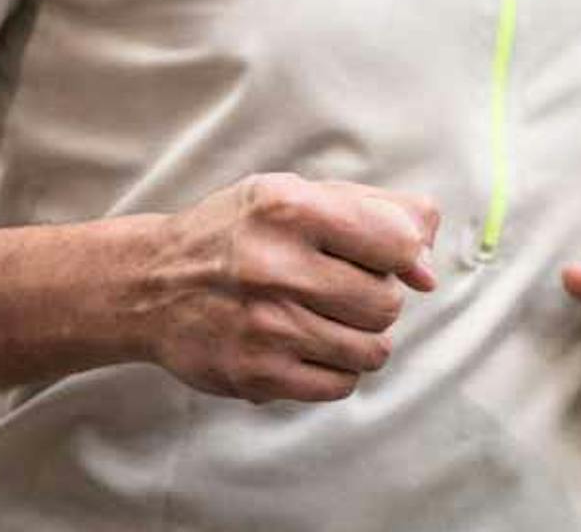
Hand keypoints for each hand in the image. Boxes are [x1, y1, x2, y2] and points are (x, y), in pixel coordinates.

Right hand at [138, 173, 442, 402]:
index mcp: (286, 207)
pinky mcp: (257, 375)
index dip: (404, 254)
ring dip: (360, 337)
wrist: (151, 285)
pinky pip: (342, 384)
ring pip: (372, 350)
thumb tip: (429, 269)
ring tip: (324, 317)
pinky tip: (306, 344)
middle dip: (374, 298)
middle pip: (385, 303)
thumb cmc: (237, 233)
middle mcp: (272, 266)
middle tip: (337, 288)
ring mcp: (265, 326)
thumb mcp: (295, 195)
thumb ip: (376, 212)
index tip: (384, 258)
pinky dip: (336, 368)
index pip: (397, 242)